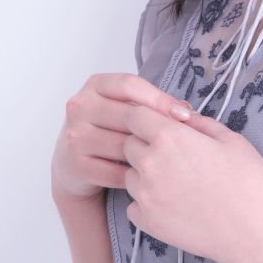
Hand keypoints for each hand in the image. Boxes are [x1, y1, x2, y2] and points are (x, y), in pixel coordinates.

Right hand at [50, 73, 190, 203]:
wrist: (74, 165)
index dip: (159, 99)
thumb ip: (151, 105)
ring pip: (123, 145)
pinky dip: (136, 176)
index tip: (184, 114)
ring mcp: (75, 136)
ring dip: (148, 155)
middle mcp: (80, 107)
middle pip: (128, 115)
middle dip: (158, 129)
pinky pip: (117, 172)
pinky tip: (148, 177)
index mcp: (95, 85)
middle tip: (183, 142)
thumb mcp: (125, 109)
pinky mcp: (76, 166)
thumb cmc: (110, 131)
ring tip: (166, 161)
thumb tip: (187, 113)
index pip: (129, 84)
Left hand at [122, 99, 262, 262]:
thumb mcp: (231, 139)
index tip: (160, 128)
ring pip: (130, 176)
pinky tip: (173, 205)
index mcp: (169, 137)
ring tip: (177, 185)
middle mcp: (150, 163)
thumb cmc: (248, 182)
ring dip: (145, 176)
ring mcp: (145, 195)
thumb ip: (199, 123)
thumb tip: (181, 117)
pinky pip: (134, 205)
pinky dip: (147, 204)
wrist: (253, 231)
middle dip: (145, 146)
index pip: (134, 116)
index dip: (147, 119)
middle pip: (129, 145)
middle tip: (173, 158)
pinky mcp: (146, 221)